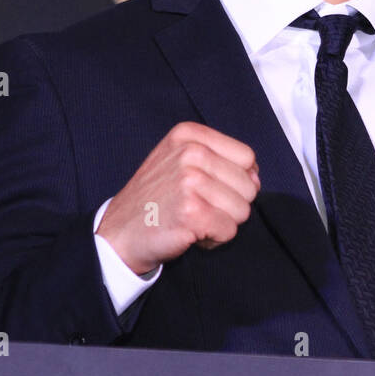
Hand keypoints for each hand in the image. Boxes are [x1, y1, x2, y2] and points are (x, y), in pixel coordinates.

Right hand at [96, 121, 260, 275]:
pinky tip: (190, 233)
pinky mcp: (191, 212)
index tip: (210, 189)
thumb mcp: (179, 161)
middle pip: (249, 185)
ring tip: (193, 220)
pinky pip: (229, 230)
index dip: (237, 179)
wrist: (118, 233)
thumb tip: (256, 177)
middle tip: (197, 208)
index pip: (247, 157)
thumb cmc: (155, 199)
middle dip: (230, 204)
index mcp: (190, 135)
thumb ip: (219, 159)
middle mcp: (190, 153)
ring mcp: (190, 181)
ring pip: (242, 210)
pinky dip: (214, 239)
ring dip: (222, 223)